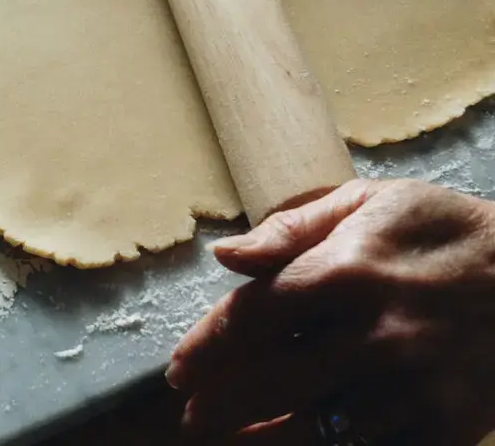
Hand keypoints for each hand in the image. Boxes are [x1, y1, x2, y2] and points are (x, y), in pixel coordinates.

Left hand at [167, 179, 494, 444]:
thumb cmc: (440, 230)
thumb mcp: (366, 201)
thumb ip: (290, 230)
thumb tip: (224, 256)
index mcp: (345, 270)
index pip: (253, 316)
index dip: (207, 346)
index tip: (179, 368)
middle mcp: (373, 333)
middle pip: (272, 379)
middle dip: (220, 401)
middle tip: (191, 413)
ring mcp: (412, 386)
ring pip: (316, 427)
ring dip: (262, 437)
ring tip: (229, 438)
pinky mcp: (446, 425)